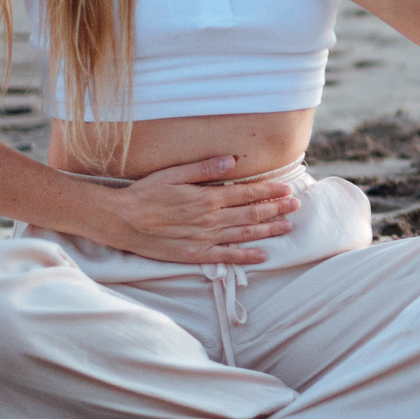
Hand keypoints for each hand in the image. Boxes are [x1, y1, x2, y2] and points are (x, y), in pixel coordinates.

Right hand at [96, 154, 300, 264]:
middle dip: (276, 209)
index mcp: (206, 197)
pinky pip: (226, 257)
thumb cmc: (146, 194)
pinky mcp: (195, 255)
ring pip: (244, 235)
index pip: (246, 193)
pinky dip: (246, 256)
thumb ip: (203, 168)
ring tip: (288, 227)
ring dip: (268, 230)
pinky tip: (262, 256)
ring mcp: (204, 239)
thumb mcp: (173, 173)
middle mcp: (210, 219)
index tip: (286, 187)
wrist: (123, 221)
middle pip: (251, 214)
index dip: (268, 190)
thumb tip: (232, 161)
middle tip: (296, 205)